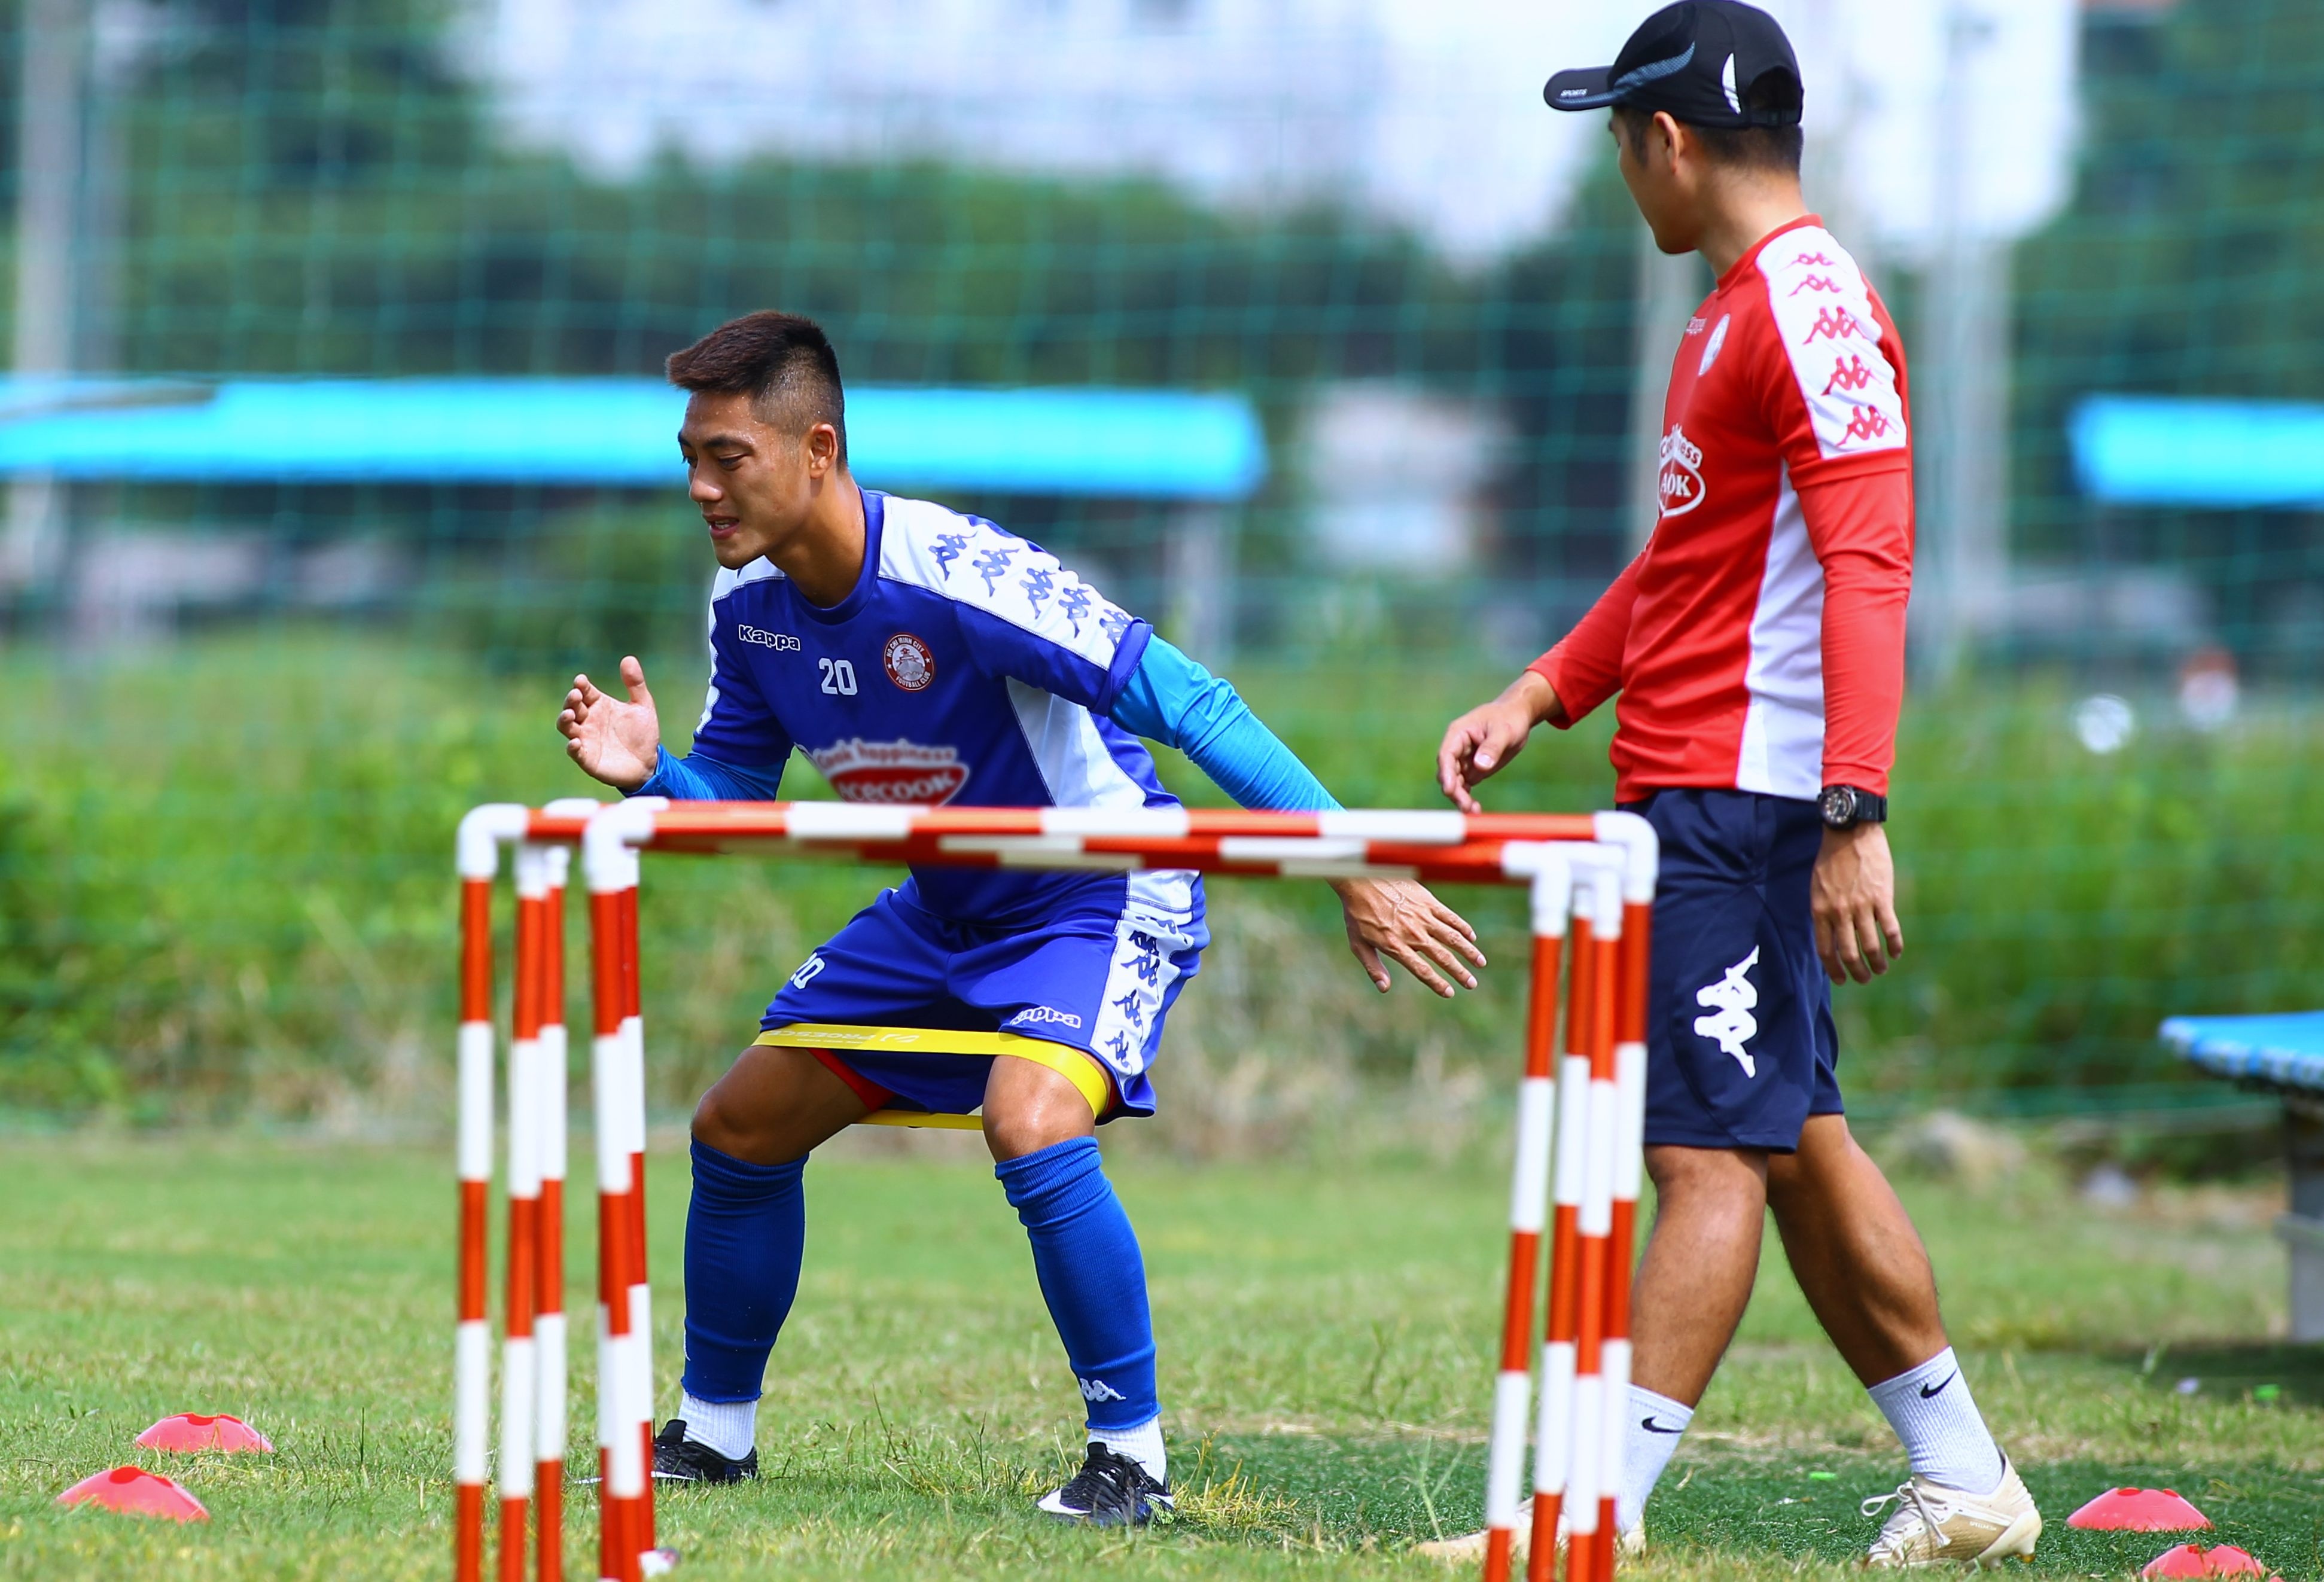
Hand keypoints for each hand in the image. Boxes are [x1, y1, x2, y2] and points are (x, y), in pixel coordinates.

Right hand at [558, 656, 662, 791]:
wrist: (649, 763)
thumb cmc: (643, 734)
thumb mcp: (643, 706)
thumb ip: (636, 684)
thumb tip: (629, 658)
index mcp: (599, 705)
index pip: (585, 691)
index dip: (581, 685)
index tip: (581, 681)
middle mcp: (588, 720)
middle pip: (572, 707)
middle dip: (571, 700)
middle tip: (576, 695)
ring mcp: (586, 738)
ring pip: (567, 727)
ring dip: (565, 720)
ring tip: (570, 714)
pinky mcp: (587, 758)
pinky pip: (575, 752)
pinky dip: (573, 747)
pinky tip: (576, 742)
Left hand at [1330, 878, 1486, 997]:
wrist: (1361, 878)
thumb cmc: (1357, 913)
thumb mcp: (1358, 943)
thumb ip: (1373, 967)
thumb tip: (1384, 988)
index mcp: (1395, 946)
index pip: (1422, 970)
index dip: (1437, 983)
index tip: (1450, 993)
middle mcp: (1412, 933)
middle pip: (1442, 957)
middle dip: (1459, 972)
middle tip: (1472, 984)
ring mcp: (1422, 916)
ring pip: (1452, 938)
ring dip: (1469, 952)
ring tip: (1480, 963)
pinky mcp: (1427, 901)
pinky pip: (1450, 916)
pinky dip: (1463, 927)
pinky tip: (1471, 937)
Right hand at [1437, 671, 1562, 813]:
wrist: (1517, 716)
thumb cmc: (1510, 718)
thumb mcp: (1504, 730)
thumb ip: (1492, 747)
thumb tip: (1481, 765)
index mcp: (1458, 734)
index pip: (1446, 755)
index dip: (1445, 773)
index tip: (1450, 789)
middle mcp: (1457, 749)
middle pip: (1448, 773)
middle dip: (1454, 790)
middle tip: (1466, 807)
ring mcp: (1463, 760)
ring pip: (1455, 783)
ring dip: (1460, 797)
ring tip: (1473, 811)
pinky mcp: (1472, 770)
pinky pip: (1465, 787)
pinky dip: (1467, 798)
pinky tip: (1475, 809)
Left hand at [1810, 823, 1903, 983]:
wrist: (1850, 832)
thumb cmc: (1831, 858)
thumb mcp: (1817, 886)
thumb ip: (1823, 910)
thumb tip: (1830, 934)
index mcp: (1820, 910)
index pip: (1825, 950)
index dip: (1833, 969)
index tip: (1840, 979)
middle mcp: (1839, 913)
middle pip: (1848, 954)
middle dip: (1857, 972)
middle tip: (1864, 979)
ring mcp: (1862, 906)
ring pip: (1870, 947)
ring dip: (1877, 963)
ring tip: (1881, 969)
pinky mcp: (1883, 898)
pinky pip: (1890, 930)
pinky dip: (1894, 945)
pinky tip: (1896, 952)